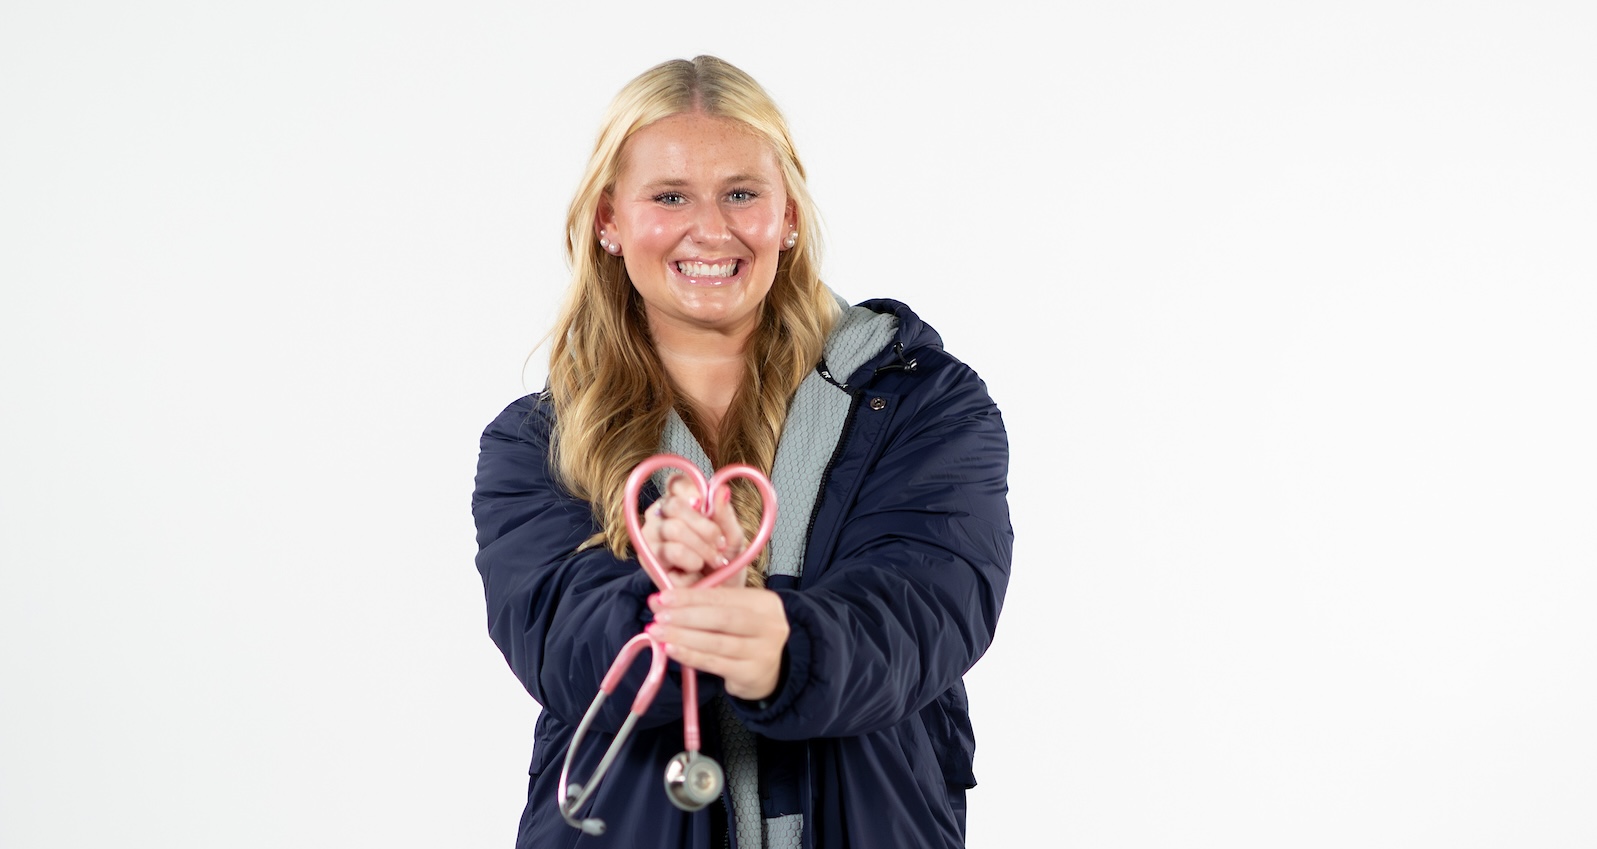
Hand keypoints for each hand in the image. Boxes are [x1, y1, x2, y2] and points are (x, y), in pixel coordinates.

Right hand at [639, 475, 748, 587]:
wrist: (720, 594)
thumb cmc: (724, 561)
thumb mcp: (733, 537)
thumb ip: (725, 515)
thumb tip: (722, 490)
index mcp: (678, 502)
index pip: (676, 482)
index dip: (693, 492)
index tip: (708, 508)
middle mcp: (659, 516)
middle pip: (674, 505)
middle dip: (705, 528)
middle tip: (720, 545)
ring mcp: (650, 537)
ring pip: (673, 529)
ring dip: (702, 548)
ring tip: (713, 561)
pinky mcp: (648, 560)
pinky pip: (672, 552)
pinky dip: (692, 564)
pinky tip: (695, 573)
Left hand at [646, 587, 789, 700]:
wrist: (772, 672)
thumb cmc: (746, 637)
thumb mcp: (736, 614)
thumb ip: (706, 606)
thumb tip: (662, 602)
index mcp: (764, 602)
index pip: (722, 596)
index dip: (691, 597)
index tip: (663, 597)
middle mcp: (769, 625)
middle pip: (722, 618)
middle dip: (686, 616)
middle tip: (659, 616)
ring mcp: (763, 652)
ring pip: (716, 643)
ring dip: (682, 637)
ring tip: (658, 633)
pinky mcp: (751, 674)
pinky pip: (715, 664)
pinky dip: (690, 656)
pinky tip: (671, 650)